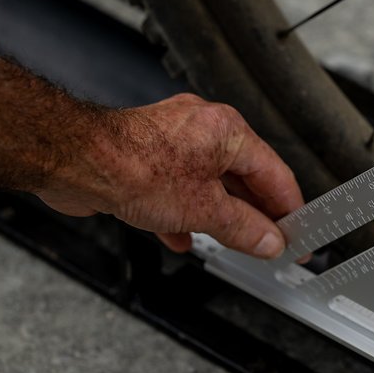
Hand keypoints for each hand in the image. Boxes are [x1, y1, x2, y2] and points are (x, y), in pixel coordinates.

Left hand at [37, 94, 302, 258]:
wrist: (76, 162)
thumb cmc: (134, 167)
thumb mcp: (203, 211)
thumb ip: (243, 229)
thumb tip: (269, 240)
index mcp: (229, 131)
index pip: (275, 174)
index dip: (290, 210)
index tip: (298, 236)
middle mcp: (204, 129)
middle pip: (244, 178)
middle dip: (255, 215)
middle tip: (269, 243)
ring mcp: (174, 141)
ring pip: (210, 184)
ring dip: (219, 216)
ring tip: (231, 243)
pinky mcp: (147, 156)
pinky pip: (179, 188)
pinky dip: (185, 212)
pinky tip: (181, 236)